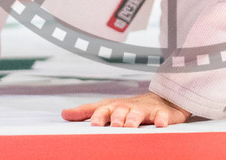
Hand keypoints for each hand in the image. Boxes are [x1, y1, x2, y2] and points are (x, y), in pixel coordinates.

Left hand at [61, 92, 189, 127]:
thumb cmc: (128, 108)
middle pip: (120, 110)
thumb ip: (86, 111)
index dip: (98, 116)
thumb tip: (64, 114)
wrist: (159, 100)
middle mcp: (127, 107)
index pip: (103, 110)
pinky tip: (160, 125)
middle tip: (114, 125)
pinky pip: (162, 116)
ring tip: (131, 126)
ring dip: (134, 119)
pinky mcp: (161, 114)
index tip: (93, 124)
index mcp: (113, 107)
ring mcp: (145, 110)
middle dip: (117, 117)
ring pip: (138, 113)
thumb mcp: (106, 107)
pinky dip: (161, 119)